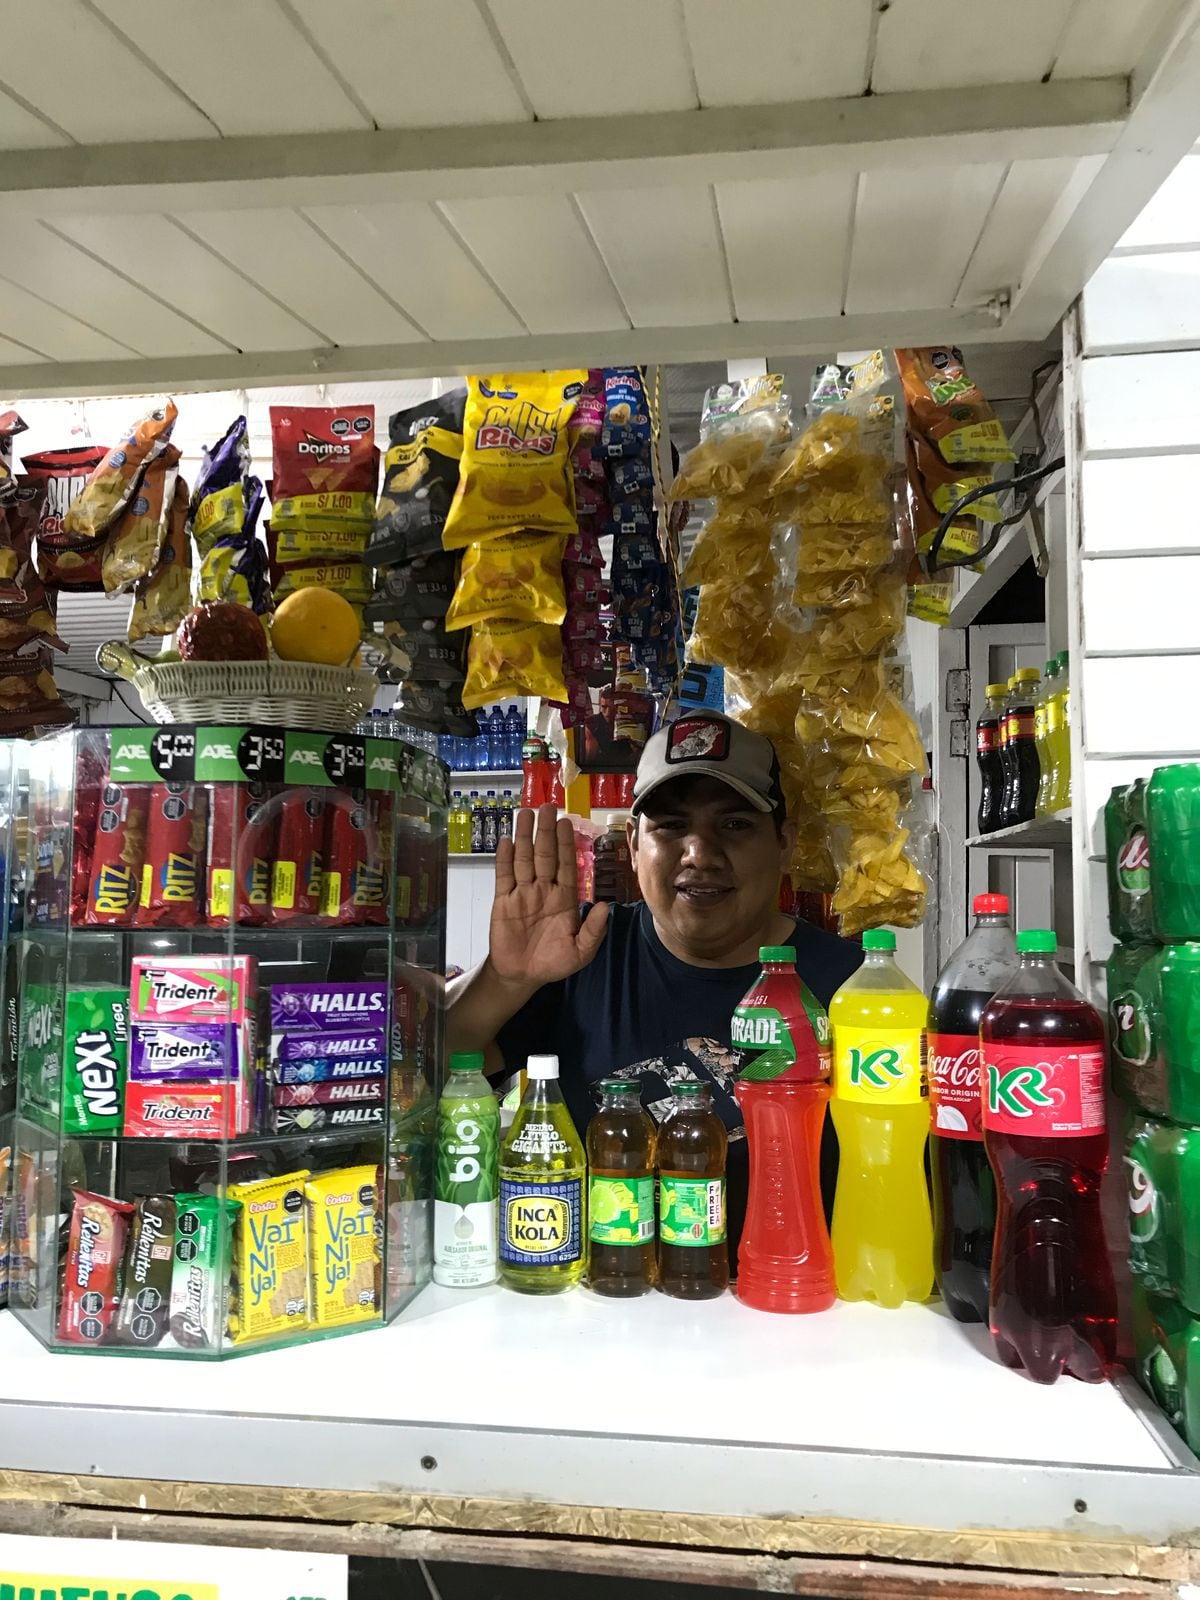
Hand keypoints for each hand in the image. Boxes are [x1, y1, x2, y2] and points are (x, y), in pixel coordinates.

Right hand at [489, 804, 608, 986]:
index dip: (566, 844)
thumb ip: (593, 931)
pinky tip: (506, 841)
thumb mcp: (580, 952)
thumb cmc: (553, 963)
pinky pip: (504, 876)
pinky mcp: (503, 901)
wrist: (521, 975)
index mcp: (565, 899)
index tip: (567, 823)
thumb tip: (606, 907)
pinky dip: (504, 859)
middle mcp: (544, 890)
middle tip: (547, 808)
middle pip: (545, 855)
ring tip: (525, 814)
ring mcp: (523, 893)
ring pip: (524, 859)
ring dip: (525, 837)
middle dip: (546, 832)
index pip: (566, 865)